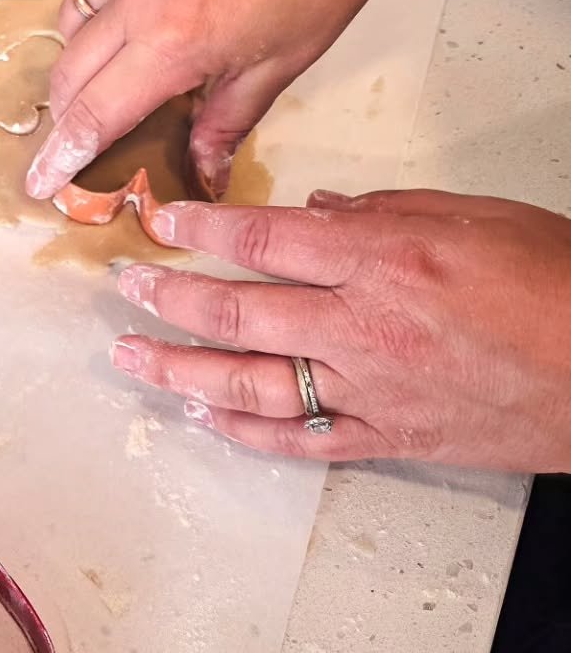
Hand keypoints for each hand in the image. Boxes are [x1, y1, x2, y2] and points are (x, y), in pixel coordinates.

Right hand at [25, 0, 417, 200]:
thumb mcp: (280, 67)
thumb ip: (224, 125)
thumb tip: (201, 178)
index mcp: (174, 40)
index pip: (93, 114)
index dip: (62, 156)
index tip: (40, 184)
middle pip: (67, 73)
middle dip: (67, 115)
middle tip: (81, 139)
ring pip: (71, 23)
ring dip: (81, 59)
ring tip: (116, 73)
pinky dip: (100, 8)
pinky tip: (137, 15)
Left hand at [109, 189, 570, 470]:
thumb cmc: (559, 281)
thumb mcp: (472, 215)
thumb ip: (381, 213)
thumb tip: (315, 212)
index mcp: (382, 260)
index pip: (263, 239)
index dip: (201, 228)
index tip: (160, 221)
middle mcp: (361, 327)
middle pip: (238, 310)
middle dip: (170, 296)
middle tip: (124, 286)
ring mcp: (369, 390)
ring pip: (249, 382)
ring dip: (180, 370)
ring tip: (131, 358)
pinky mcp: (387, 440)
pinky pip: (299, 440)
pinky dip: (245, 432)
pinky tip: (203, 418)